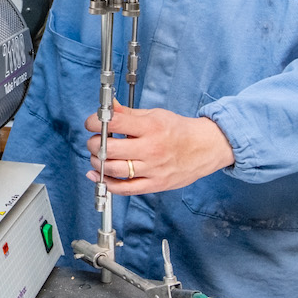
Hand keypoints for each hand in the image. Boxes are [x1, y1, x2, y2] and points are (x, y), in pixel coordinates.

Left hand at [83, 103, 234, 194]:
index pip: (115, 123)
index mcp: (150, 127)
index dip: (95, 122)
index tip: (91, 123)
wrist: (206, 148)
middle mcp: (151, 149)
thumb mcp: (155, 115)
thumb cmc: (179, 131)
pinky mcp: (154, 184)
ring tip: (97, 157)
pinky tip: (99, 176)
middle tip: (94, 141)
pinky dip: (108, 184)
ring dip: (97, 163)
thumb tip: (109, 108)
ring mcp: (152, 169)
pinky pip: (125, 189)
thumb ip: (128, 114)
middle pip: (110, 149)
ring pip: (114, 170)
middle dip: (94, 144)